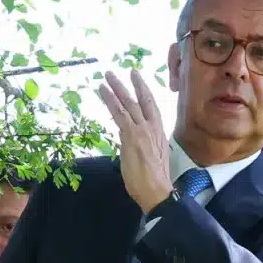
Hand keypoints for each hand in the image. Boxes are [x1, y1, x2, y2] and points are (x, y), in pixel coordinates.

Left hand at [99, 70, 173, 213]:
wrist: (156, 190)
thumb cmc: (154, 182)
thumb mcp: (151, 160)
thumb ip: (141, 147)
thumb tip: (131, 144)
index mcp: (159, 134)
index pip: (152, 108)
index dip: (144, 92)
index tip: (137, 80)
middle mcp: (152, 128)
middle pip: (141, 101)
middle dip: (130, 85)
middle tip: (120, 72)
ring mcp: (142, 130)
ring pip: (128, 104)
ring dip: (117, 88)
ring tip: (107, 76)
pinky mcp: (131, 135)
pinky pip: (119, 113)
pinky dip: (110, 100)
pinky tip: (103, 90)